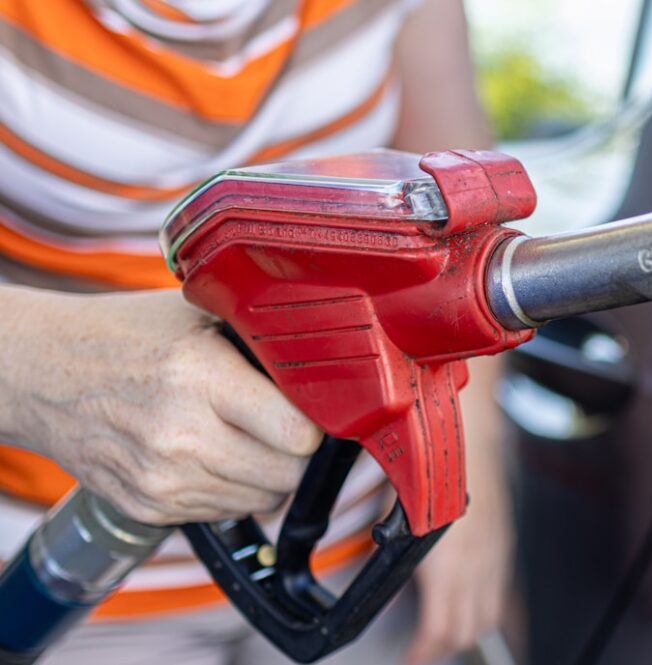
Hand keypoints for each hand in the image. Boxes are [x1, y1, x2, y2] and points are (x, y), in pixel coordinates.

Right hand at [0, 287, 321, 524]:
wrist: (41, 372)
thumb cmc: (126, 335)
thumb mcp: (197, 315)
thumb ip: (260, 340)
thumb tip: (329, 363)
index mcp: (200, 376)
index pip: (298, 434)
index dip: (315, 421)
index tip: (311, 408)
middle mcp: (180, 433)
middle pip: (287, 473)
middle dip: (296, 450)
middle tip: (283, 423)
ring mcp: (161, 477)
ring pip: (261, 499)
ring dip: (267, 472)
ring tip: (243, 435)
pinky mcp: (148, 506)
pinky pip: (225, 513)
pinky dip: (231, 488)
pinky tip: (209, 452)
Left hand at [403, 356, 512, 664]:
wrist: (477, 422)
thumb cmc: (441, 449)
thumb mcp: (394, 491)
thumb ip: (375, 528)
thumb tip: (330, 537)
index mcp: (450, 554)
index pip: (441, 624)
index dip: (422, 651)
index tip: (406, 659)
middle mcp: (477, 557)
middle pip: (468, 627)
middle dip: (442, 645)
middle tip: (417, 651)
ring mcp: (495, 549)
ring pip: (488, 613)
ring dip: (464, 629)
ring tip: (439, 635)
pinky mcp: (503, 538)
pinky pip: (500, 588)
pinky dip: (483, 605)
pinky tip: (466, 600)